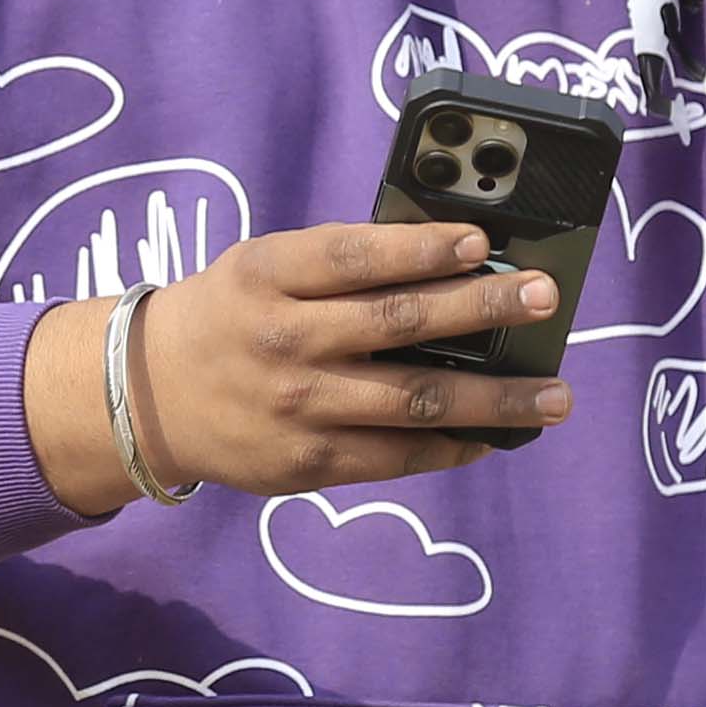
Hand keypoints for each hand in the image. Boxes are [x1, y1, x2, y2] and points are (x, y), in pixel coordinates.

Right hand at [24, 223, 569, 512]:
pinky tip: (493, 436)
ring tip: (553, 396)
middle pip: (398, 324)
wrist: (152, 396)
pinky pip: (395, 458)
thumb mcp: (265, 265)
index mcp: (269, 276)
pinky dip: (452, 447)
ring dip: (494, 399)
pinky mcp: (307, 465)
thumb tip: (450, 256)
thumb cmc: (232, 314)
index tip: (483, 241)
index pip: (354, 257)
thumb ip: (340, 260)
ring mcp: (298, 408)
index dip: (421, 248)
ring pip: (413, 403)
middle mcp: (283, 341)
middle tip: (544, 298)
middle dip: (482, 308)